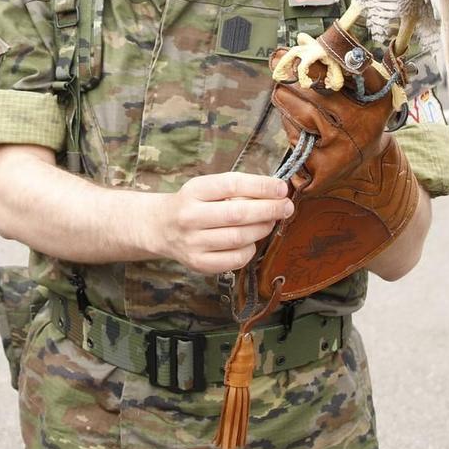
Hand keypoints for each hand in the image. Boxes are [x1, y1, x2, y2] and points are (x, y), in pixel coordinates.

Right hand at [147, 173, 292, 274]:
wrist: (161, 227)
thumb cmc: (193, 204)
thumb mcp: (206, 188)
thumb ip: (236, 189)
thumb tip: (275, 192)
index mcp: (194, 191)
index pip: (232, 185)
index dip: (261, 186)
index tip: (281, 188)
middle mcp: (190, 217)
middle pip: (238, 214)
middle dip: (269, 209)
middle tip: (287, 207)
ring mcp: (193, 242)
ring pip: (239, 238)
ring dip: (263, 229)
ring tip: (271, 221)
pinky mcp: (199, 263)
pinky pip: (235, 259)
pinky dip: (250, 249)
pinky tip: (251, 240)